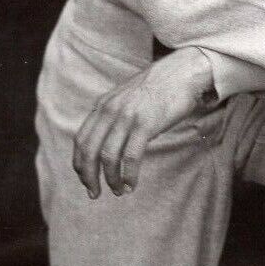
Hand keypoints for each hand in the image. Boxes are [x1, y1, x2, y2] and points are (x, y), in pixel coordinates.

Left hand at [72, 47, 215, 198]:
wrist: (183, 72)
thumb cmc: (160, 88)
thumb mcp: (128, 98)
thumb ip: (116, 115)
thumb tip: (111, 141)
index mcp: (103, 105)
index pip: (81, 140)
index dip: (80, 164)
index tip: (86, 179)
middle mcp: (110, 110)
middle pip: (89, 150)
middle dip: (89, 176)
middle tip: (94, 193)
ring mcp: (127, 117)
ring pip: (108, 156)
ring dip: (111, 179)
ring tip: (118, 191)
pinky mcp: (145, 124)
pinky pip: (130, 156)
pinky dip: (128, 175)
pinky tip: (131, 184)